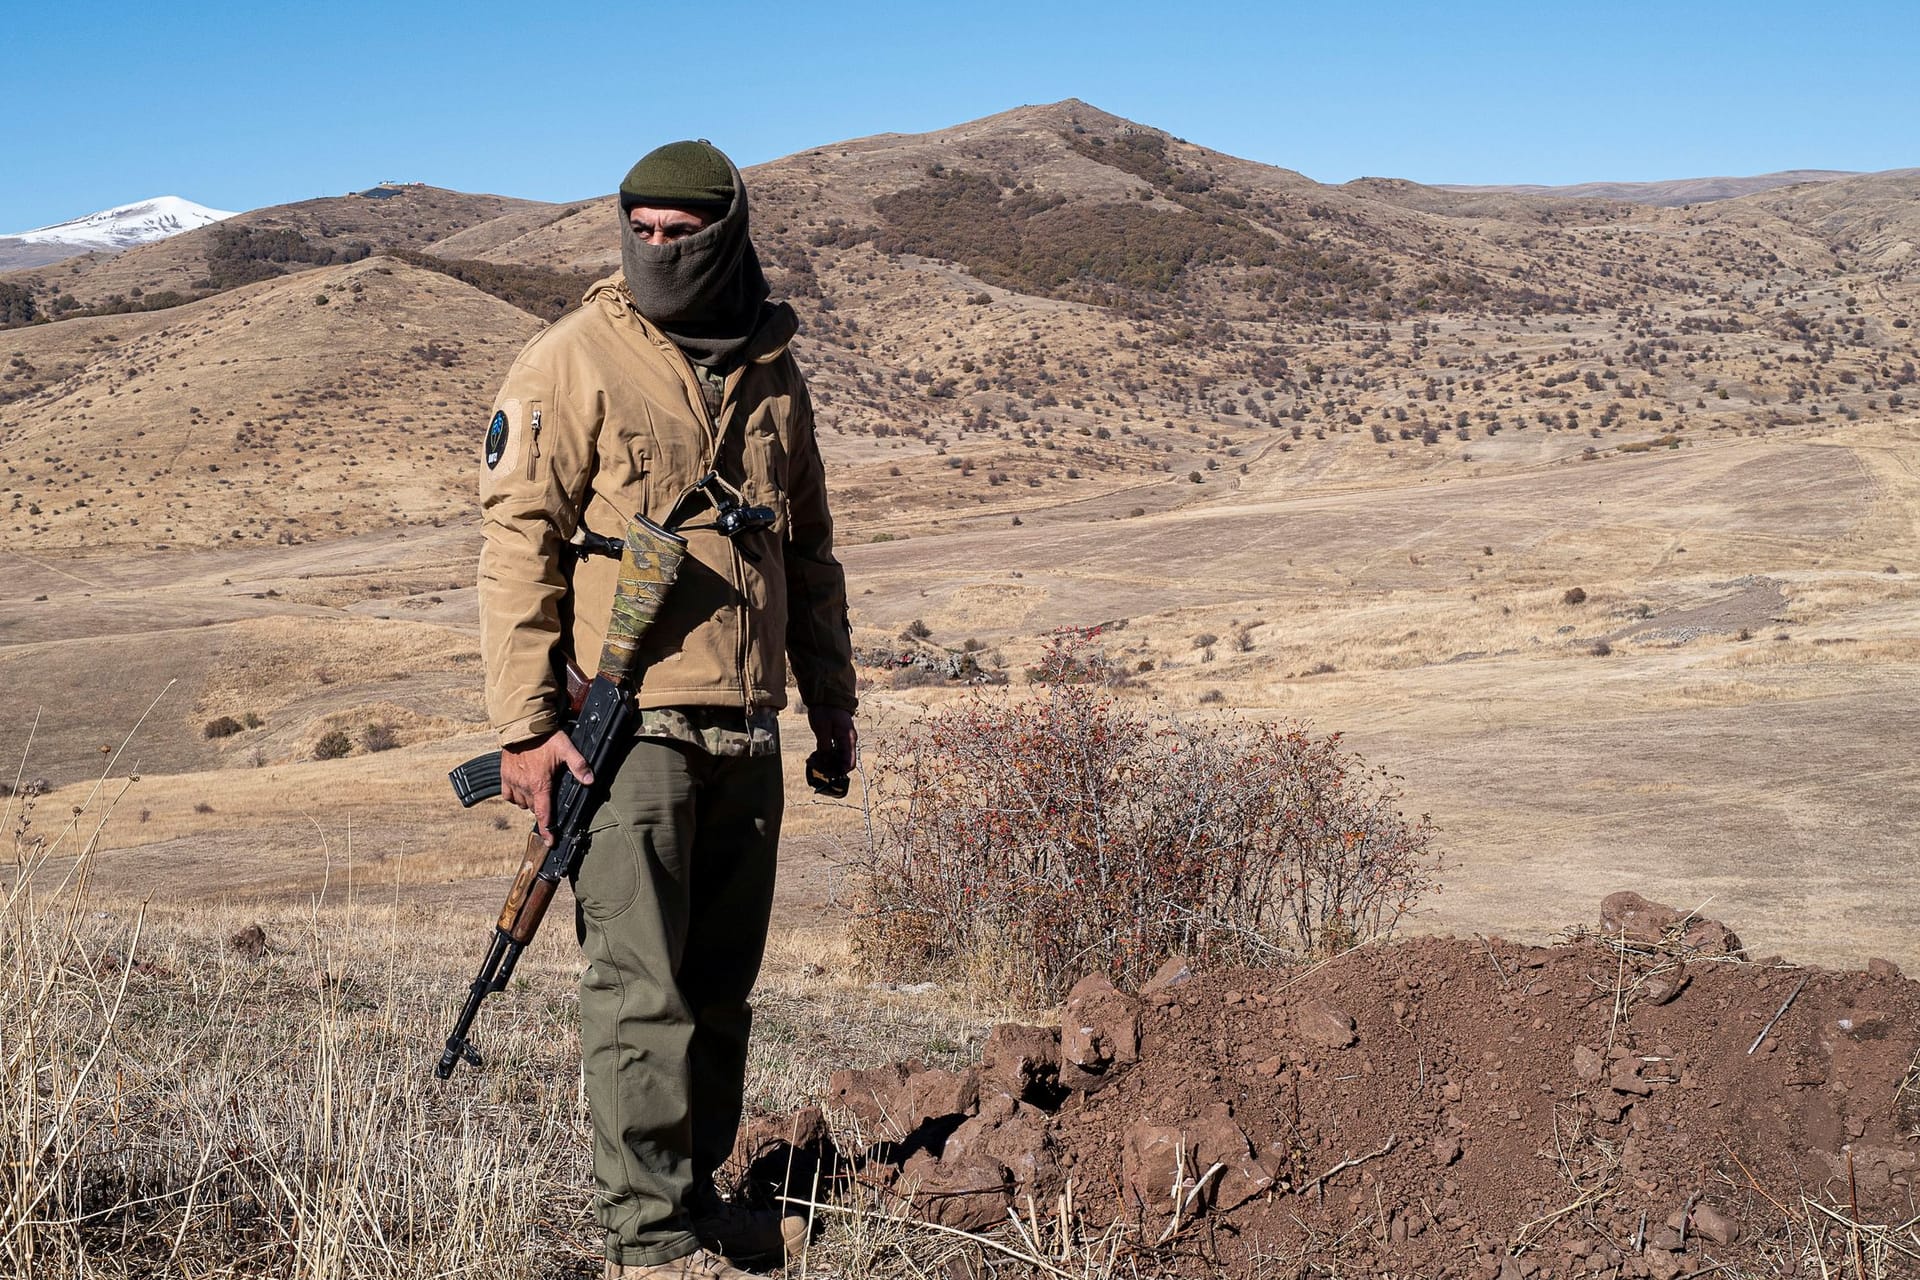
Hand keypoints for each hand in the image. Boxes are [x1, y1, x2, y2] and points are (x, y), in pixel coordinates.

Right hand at [499, 732, 593, 846]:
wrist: (522, 725)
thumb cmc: (545, 737)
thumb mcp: (566, 749)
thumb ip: (579, 766)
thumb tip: (590, 781)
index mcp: (540, 784)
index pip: (543, 814)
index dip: (547, 830)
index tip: (549, 842)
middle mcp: (524, 786)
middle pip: (534, 808)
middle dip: (543, 808)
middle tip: (550, 799)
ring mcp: (512, 781)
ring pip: (521, 803)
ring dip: (530, 802)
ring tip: (538, 792)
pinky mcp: (504, 775)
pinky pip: (507, 795)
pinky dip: (515, 796)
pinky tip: (523, 790)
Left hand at [806, 706, 856, 775]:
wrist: (826, 696)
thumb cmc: (826, 709)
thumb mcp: (822, 727)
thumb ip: (824, 746)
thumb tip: (825, 762)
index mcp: (848, 740)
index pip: (849, 764)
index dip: (838, 772)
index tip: (824, 772)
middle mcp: (847, 743)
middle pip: (841, 764)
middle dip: (827, 767)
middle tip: (812, 763)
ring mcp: (842, 743)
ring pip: (835, 760)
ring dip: (823, 763)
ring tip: (810, 759)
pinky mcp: (835, 741)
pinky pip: (831, 754)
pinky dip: (823, 757)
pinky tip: (813, 755)